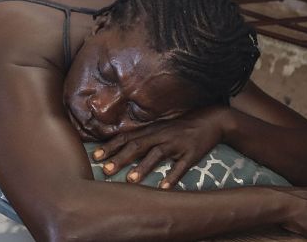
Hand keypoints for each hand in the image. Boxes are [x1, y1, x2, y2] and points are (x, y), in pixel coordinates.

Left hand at [91, 106, 228, 188]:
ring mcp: (176, 144)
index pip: (126, 138)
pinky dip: (172, 177)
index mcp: (151, 130)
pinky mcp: (191, 153)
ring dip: (143, 168)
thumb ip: (143, 137)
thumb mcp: (160, 128)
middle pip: (137, 146)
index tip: (96, 158)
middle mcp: (161, 135)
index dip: (110, 147)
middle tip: (106, 171)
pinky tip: (164, 187)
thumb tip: (121, 147)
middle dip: (120, 158)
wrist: (211, 120)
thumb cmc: (181, 127)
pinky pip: (181, 166)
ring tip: (130, 180)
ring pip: (157, 155)